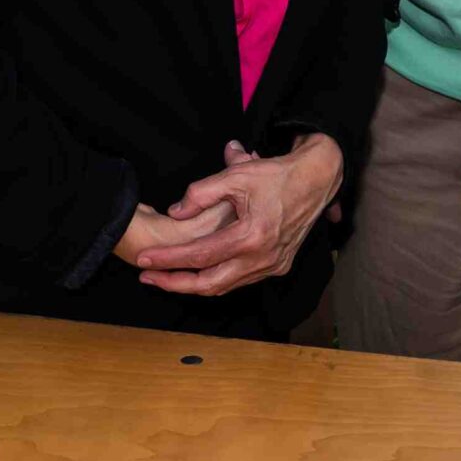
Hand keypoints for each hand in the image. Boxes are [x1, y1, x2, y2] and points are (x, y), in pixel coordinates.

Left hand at [133, 134, 343, 298]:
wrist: (316, 180)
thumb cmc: (276, 175)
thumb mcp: (235, 175)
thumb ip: (200, 193)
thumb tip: (176, 212)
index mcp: (251, 236)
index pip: (200, 255)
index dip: (168, 259)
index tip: (144, 259)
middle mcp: (262, 257)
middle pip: (210, 284)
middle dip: (175, 284)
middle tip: (148, 277)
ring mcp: (272, 265)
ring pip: (225, 286)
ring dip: (195, 283)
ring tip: (167, 276)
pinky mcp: (278, 266)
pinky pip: (241, 280)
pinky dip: (218, 279)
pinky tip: (200, 272)